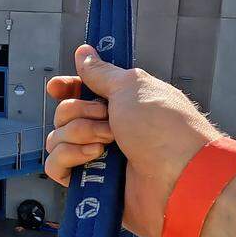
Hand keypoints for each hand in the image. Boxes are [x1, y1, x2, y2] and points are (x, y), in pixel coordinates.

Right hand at [45, 44, 220, 236]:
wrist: (180, 178)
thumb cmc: (164, 128)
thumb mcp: (131, 87)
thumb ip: (101, 72)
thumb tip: (84, 52)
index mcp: (121, 105)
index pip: (81, 93)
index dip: (66, 88)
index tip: (57, 87)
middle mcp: (108, 130)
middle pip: (64, 113)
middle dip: (80, 112)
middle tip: (107, 119)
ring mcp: (97, 157)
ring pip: (57, 138)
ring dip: (78, 134)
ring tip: (106, 143)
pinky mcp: (89, 183)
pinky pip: (55, 166)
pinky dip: (68, 157)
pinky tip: (93, 157)